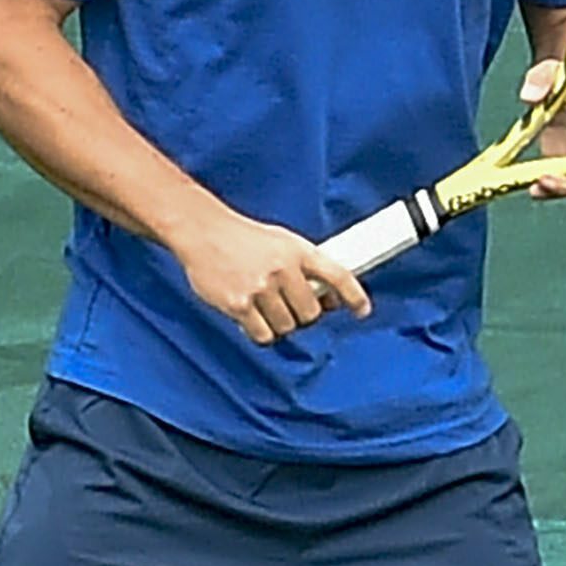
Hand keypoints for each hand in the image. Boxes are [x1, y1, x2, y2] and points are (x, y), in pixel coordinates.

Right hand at [174, 210, 370, 347]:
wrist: (202, 231)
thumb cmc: (242, 238)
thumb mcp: (281, 242)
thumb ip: (305, 267)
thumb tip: (329, 299)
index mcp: (298, 251)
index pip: (338, 275)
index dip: (354, 296)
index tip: (362, 311)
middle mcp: (283, 269)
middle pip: (311, 313)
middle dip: (304, 316)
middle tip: (291, 309)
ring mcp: (261, 288)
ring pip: (287, 326)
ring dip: (280, 325)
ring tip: (267, 311)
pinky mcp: (239, 304)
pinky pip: (263, 334)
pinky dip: (262, 333)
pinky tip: (254, 321)